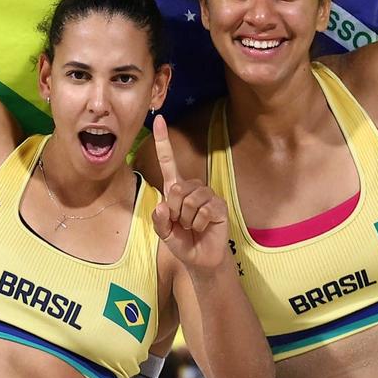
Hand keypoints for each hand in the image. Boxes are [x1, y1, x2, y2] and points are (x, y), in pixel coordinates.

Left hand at [149, 116, 229, 270]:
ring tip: (192, 226)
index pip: (168, 161)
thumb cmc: (182, 242)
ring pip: (189, 200)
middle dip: (173, 211)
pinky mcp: (219, 205)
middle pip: (176, 189)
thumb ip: (159, 221)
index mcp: (175, 189)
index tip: (158, 118)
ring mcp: (207, 195)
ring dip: (186, 219)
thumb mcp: (164, 234)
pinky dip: (198, 223)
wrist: (201, 260)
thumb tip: (162, 205)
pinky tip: (202, 227)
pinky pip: (203, 210)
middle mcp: (191, 187)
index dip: (163, 141)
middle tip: (180, 223)